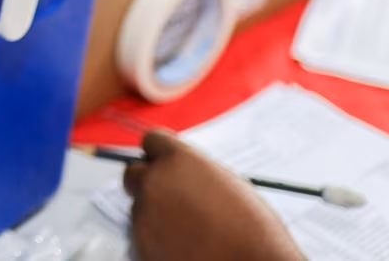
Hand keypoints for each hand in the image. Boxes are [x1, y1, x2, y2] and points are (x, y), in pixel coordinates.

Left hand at [125, 132, 304, 260]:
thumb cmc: (253, 233)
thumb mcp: (230, 186)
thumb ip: (197, 173)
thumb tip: (184, 173)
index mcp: (179, 161)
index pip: (152, 140)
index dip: (160, 154)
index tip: (164, 164)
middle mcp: (155, 182)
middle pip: (135, 173)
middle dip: (148, 182)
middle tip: (169, 198)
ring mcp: (144, 214)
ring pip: (140, 207)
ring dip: (156, 215)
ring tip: (191, 233)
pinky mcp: (138, 244)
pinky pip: (141, 236)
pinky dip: (156, 240)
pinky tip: (185, 248)